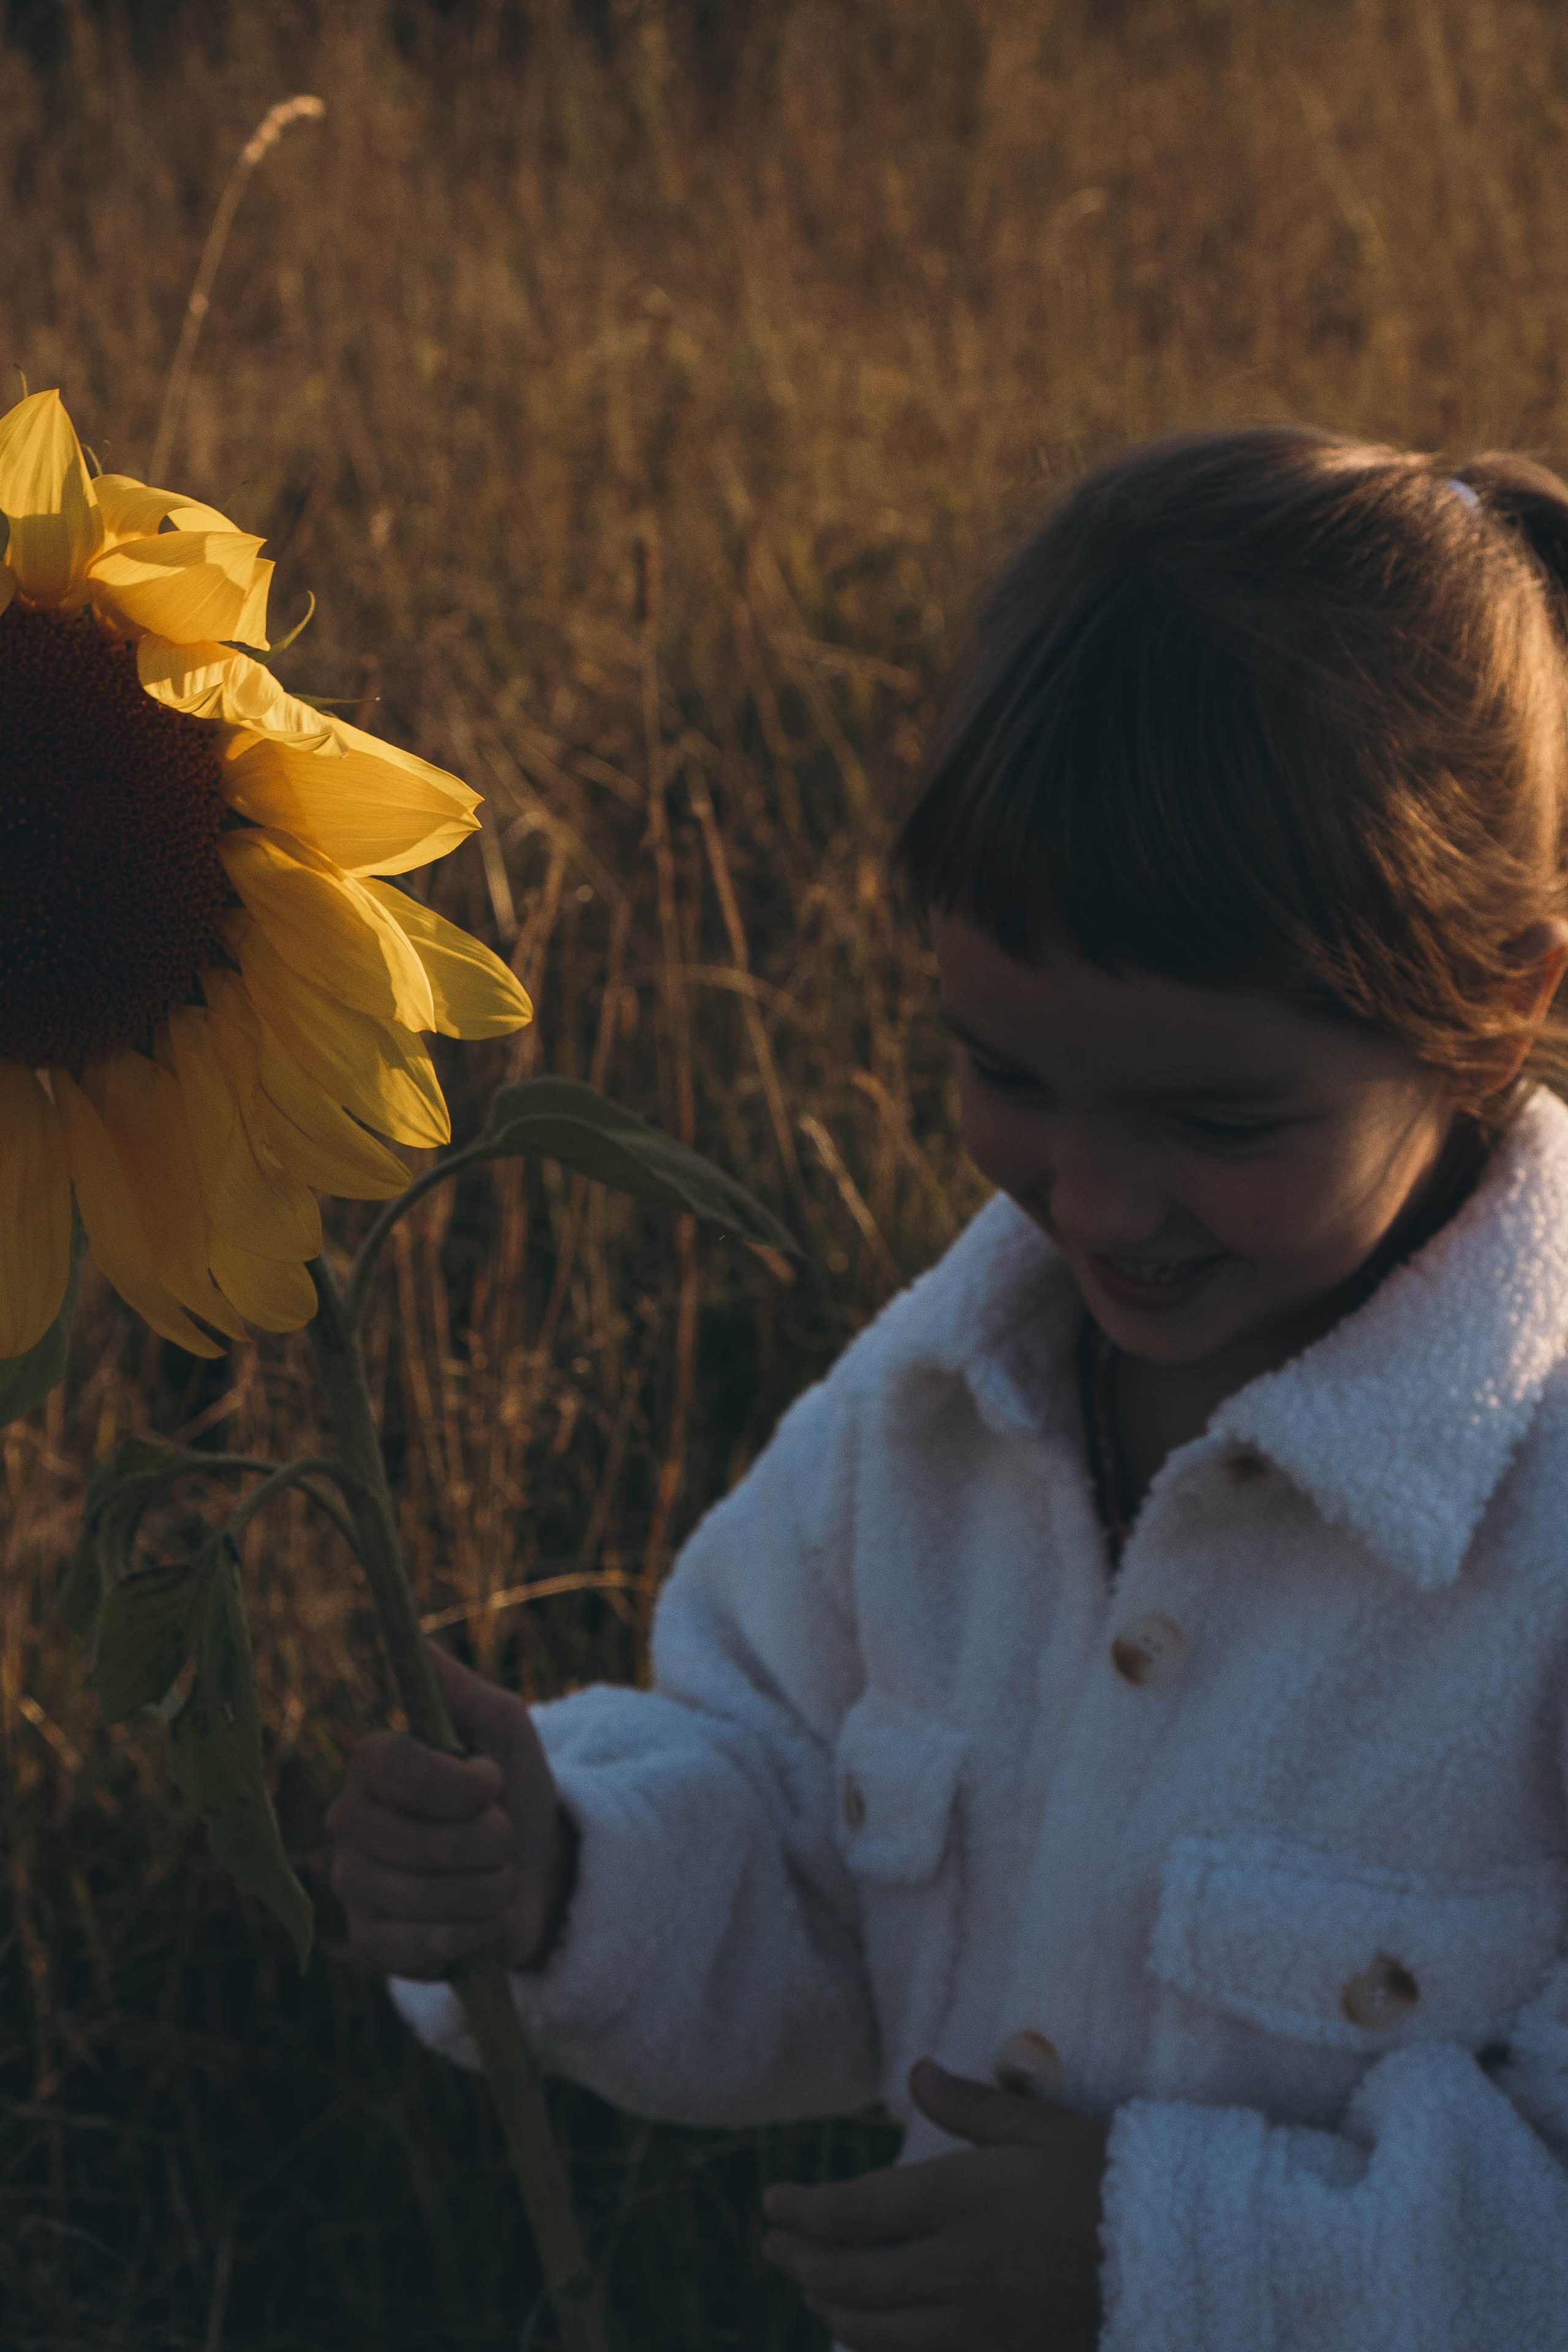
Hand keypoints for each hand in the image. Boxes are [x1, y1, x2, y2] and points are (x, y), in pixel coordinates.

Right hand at [326, 1642, 574, 1978]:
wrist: (535, 1872)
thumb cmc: (511, 1791)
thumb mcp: (500, 1728)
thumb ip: (458, 1688)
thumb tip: (415, 1641)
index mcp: (373, 1762)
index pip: (393, 1767)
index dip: (456, 1783)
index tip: (492, 1782)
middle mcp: (348, 1819)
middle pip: (421, 1840)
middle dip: (490, 1842)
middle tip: (502, 1836)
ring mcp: (352, 1884)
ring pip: (428, 1896)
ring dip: (490, 1890)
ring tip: (497, 1877)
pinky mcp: (369, 1942)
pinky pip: (420, 1947)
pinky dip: (471, 1935)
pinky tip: (477, 1922)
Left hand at [759, 2056, 1109, 2349]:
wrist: (1170, 2255)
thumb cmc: (1103, 2177)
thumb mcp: (1039, 2126)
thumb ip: (969, 2105)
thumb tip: (914, 2074)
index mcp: (962, 2199)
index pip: (854, 2212)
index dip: (803, 2210)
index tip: (772, 2201)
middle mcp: (957, 2268)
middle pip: (851, 2278)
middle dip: (800, 2263)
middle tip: (775, 2246)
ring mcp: (977, 2325)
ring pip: (874, 2334)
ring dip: (830, 2311)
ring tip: (811, 2288)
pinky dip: (877, 2350)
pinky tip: (865, 2334)